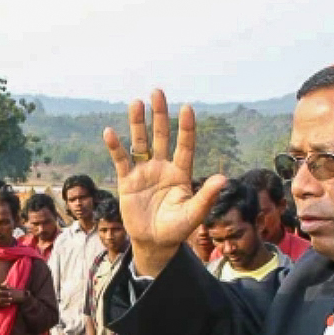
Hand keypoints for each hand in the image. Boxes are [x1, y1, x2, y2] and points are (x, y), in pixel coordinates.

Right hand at [103, 90, 227, 276]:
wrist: (154, 242)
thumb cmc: (176, 229)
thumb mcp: (193, 214)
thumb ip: (206, 196)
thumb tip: (223, 179)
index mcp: (180, 173)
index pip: (185, 145)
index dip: (186, 128)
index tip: (187, 108)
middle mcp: (162, 167)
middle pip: (161, 135)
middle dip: (159, 115)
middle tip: (157, 92)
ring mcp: (144, 172)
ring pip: (140, 143)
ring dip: (137, 123)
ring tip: (136, 102)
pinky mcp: (127, 181)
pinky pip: (121, 160)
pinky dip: (115, 147)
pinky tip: (110, 132)